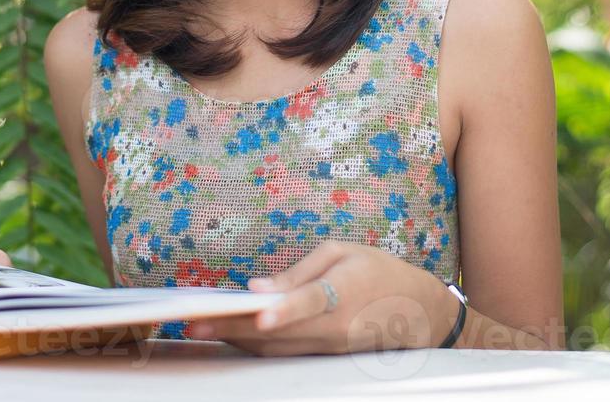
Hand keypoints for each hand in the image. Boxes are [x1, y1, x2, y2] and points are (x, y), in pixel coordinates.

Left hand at [184, 240, 457, 355]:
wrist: (417, 310)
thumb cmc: (377, 271)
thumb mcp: (341, 253)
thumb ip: (298, 272)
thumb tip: (258, 286)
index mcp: (342, 292)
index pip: (308, 302)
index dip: (284, 309)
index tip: (258, 312)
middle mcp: (334, 327)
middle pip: (278, 332)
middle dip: (232, 328)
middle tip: (192, 323)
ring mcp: (329, 347)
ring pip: (275, 348)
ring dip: (235, 340)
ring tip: (199, 329)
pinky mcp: (324, 357)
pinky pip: (284, 353)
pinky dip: (254, 346)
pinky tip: (229, 335)